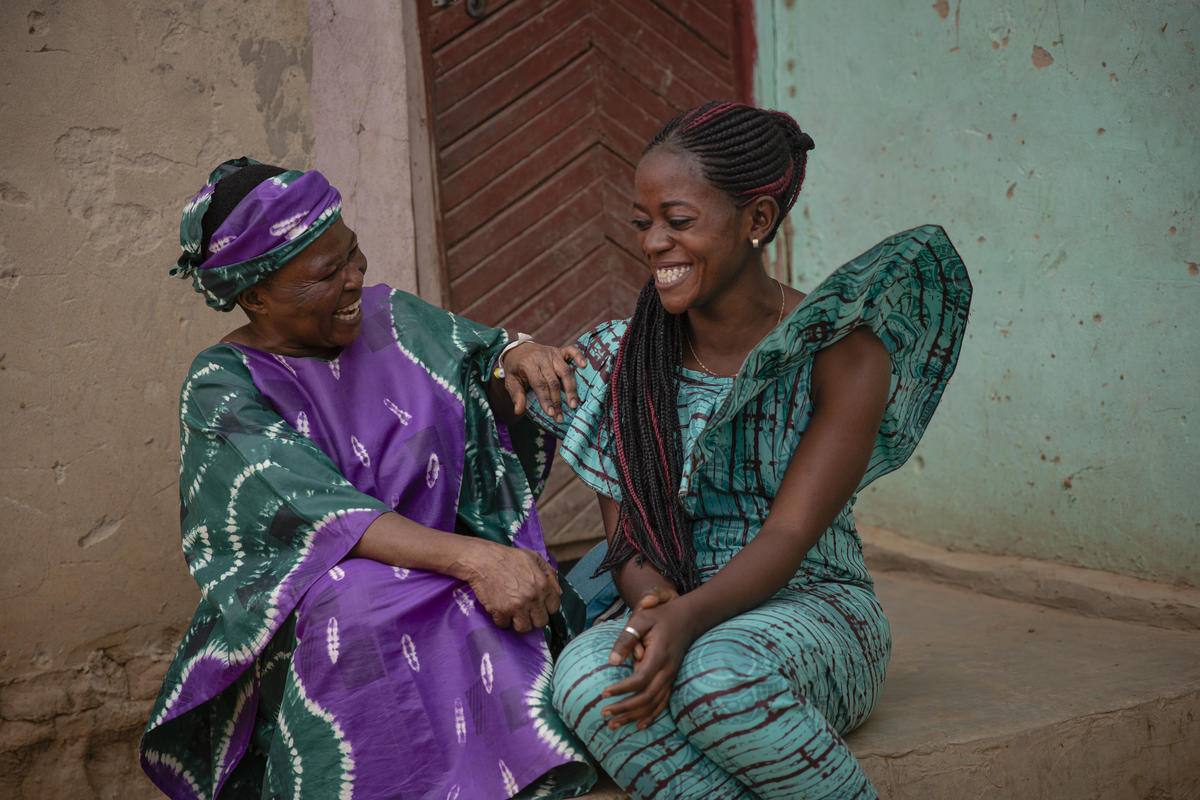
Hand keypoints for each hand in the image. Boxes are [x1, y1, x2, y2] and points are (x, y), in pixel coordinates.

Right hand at [457, 541, 561, 632]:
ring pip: (524, 628)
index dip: (545, 607)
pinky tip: (499, 608)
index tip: (537, 605)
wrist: (482, 559)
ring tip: (512, 612)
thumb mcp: (535, 558)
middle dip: (533, 617)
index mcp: (543, 584)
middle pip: (541, 622)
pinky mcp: (501, 611)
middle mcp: (533, 597)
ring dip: (518, 622)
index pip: (553, 608)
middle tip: (524, 610)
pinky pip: (504, 625)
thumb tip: (558, 593)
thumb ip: (550, 574)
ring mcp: (517, 606)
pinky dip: (501, 619)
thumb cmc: (508, 557)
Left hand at [501, 342, 585, 422]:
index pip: (539, 384)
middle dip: (558, 400)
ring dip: (571, 388)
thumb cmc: (515, 368)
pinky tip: (584, 366)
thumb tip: (518, 411)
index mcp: (528, 365)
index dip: (546, 399)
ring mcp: (552, 353)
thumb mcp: (510, 381)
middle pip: (553, 381)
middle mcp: (542, 358)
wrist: (517, 349)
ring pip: (565, 371)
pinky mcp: (560, 350)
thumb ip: (516, 395)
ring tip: (573, 404)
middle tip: (561, 417)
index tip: (551, 414)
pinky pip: (571, 351)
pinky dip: (579, 356)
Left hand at [601, 592, 694, 730]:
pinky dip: (650, 716)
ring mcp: (671, 677)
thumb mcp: (641, 619)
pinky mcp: (671, 679)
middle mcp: (667, 670)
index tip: (604, 693)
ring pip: (654, 704)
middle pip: (646, 697)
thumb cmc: (661, 616)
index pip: (640, 680)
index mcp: (659, 655)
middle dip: (624, 708)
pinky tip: (638, 725)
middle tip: (603, 713)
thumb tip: (612, 661)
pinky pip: (662, 703)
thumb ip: (626, 639)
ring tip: (613, 724)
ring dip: (633, 716)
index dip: (622, 689)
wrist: (689, 617)